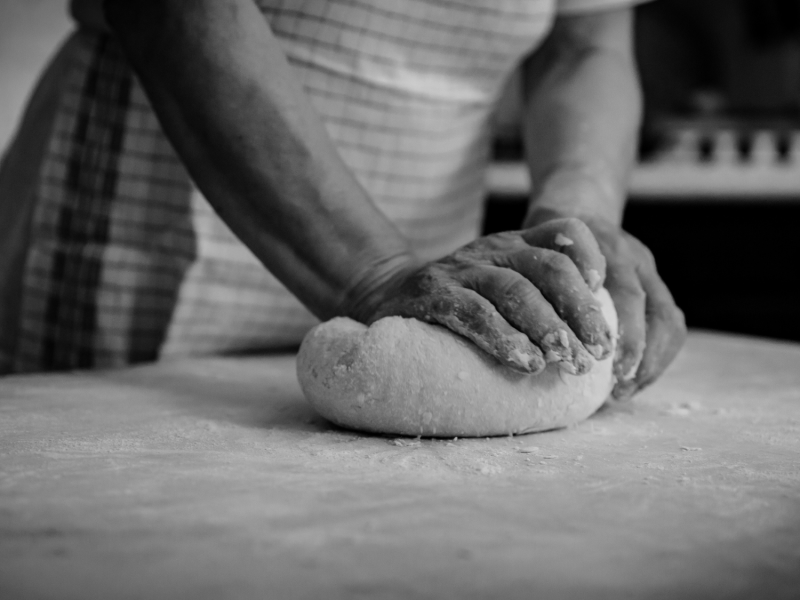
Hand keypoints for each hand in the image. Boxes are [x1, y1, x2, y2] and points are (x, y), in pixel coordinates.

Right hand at [346, 218, 614, 375]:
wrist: (386, 293)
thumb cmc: (458, 301)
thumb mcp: (499, 284)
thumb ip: (539, 296)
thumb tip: (592, 342)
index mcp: (516, 244)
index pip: (564, 231)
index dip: (589, 254)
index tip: (603, 287)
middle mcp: (493, 250)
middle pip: (549, 268)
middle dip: (581, 312)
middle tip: (598, 353)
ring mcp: (461, 270)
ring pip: (515, 291)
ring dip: (548, 329)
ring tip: (567, 363)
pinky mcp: (433, 295)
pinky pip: (474, 314)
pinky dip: (503, 339)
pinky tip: (525, 363)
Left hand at [526, 210, 686, 398]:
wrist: (576, 207)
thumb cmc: (544, 239)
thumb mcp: (534, 250)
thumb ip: (534, 283)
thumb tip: (523, 343)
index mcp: (606, 248)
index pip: (628, 296)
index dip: (627, 337)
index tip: (610, 369)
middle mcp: (633, 258)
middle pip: (655, 311)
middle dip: (640, 356)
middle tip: (617, 390)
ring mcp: (649, 271)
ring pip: (670, 320)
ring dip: (652, 362)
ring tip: (625, 391)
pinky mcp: (656, 285)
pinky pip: (670, 325)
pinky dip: (656, 356)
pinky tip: (633, 380)